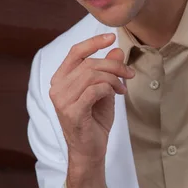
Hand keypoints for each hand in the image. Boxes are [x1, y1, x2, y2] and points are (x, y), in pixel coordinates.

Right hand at [49, 33, 134, 187]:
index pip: (75, 52)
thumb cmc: (94, 120)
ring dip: (114, 79)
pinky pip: (94, 90)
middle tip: (129, 74)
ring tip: (123, 88)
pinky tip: (117, 95)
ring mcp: (62, 100)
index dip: (94, 42)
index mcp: (61, 79)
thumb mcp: (104, 91)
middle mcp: (57, 88)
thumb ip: (107, 71)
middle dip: (114, 65)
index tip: (112, 37)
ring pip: (92, 75)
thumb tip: (117, 50)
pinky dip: (109, 88)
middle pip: (89, 63)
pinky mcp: (72, 112)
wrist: (90, 150)